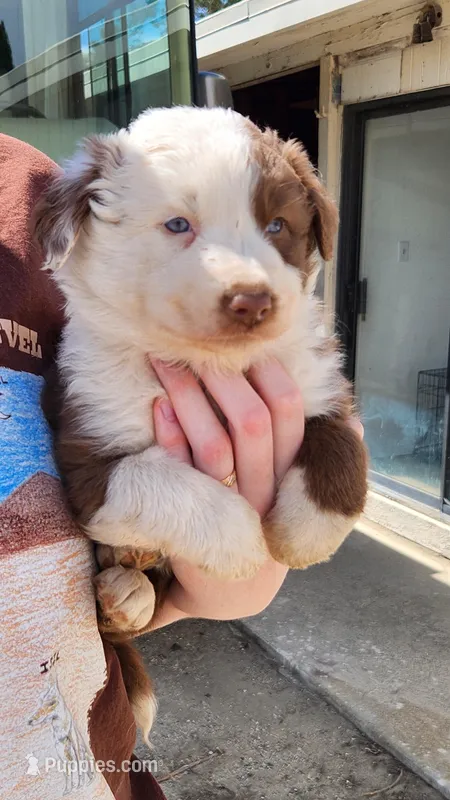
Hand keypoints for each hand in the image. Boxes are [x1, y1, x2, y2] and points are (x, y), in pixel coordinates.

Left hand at [149, 359, 304, 624]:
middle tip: (196, 342)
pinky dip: (168, 435)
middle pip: (250, 422)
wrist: (230, 588)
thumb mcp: (299, 494)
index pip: (290, 413)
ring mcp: (229, 508)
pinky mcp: (193, 520)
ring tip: (165, 361)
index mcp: (294, 476)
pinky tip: (157, 405)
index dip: (268, 373)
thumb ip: (321, 459)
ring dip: (188, 397)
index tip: (244, 344)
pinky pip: (180, 473)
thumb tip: (353, 423)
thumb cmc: (265, 522)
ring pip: (213, 444)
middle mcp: (266, 491)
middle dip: (223, 375)